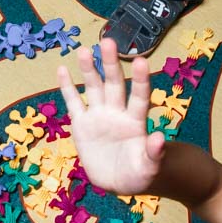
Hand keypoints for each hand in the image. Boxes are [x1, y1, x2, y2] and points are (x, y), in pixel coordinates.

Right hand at [58, 38, 161, 194]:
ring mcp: (98, 116)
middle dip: (111, 64)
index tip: (141, 61)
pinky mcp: (81, 124)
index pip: (139, 97)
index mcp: (136, 121)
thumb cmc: (139, 173)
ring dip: (89, 69)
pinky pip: (73, 102)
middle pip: (115, 84)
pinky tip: (62, 70)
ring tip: (84, 50)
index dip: (140, 80)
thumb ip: (153, 154)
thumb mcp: (148, 168)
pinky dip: (67, 87)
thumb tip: (159, 137)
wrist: (119, 181)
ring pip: (94, 88)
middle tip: (108, 42)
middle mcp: (117, 112)